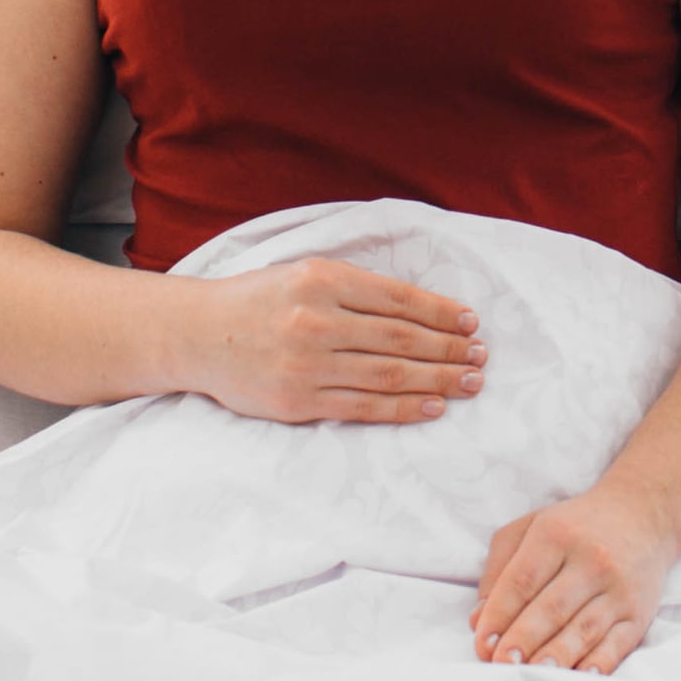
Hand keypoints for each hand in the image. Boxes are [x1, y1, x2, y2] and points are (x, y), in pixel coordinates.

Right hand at [177, 257, 484, 423]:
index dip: (442, 312)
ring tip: (469, 382)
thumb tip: (423, 310)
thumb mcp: (306, 272)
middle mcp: (316, 321)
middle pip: (400, 339)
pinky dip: (402, 408)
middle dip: (448, 349)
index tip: (471, 323)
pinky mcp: (297, 401)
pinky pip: (362, 407)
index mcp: (323, 279)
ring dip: (436, 379)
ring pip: (387, 375)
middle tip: (481, 356)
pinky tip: (433, 406)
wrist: (199, 334)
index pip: (399, 299)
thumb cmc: (260, 299)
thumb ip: (357, 289)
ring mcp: (307, 365)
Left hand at [472, 479, 680, 673]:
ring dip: (557, 655)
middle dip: (524, 639)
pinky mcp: (639, 613)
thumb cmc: (575, 527)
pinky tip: (581, 677)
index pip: (523, 580)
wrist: (643, 515)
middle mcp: (592, 560)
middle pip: (552, 607)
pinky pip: (618, 643)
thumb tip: (478, 620)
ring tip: (535, 675)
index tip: (482, 644)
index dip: (500, 614)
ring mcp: (619, 588)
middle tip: (502, 664)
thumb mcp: (530, 528)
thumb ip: (499, 568)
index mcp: (556, 535)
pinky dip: (600, 663)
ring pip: (584, 628)